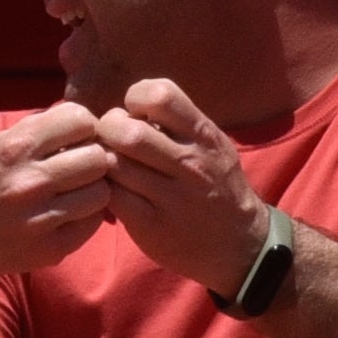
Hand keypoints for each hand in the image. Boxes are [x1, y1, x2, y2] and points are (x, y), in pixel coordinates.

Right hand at [0, 102, 115, 291]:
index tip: (76, 141)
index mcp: (15, 148)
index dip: (84, 128)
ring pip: (102, 192)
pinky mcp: (51, 247)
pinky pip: (93, 223)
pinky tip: (68, 215)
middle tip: (79, 170)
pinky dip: (86, 217)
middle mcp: (28, 181)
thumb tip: (85, 117)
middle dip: (93, 160)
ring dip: (93, 190)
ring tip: (75, 193)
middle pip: (97, 157)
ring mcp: (40, 217)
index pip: (79, 119)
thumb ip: (39, 128)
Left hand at [93, 79, 270, 296]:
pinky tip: (110, 189)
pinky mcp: (151, 225)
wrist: (238, 242)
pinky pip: (112, 197)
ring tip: (107, 164)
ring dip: (100, 160)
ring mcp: (170, 196)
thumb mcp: (211, 144)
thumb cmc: (216, 185)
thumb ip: (177, 123)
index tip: (133, 112)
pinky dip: (102, 189)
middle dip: (107, 129)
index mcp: (203, 135)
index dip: (135, 98)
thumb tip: (130, 107)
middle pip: (127, 132)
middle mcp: (189, 163)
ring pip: (114, 164)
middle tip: (108, 139)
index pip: (160, 95)